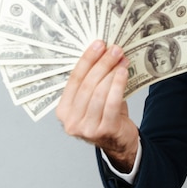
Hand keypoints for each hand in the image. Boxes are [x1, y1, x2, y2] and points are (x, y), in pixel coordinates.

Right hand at [56, 40, 138, 171]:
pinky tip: (123, 73)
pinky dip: (118, 84)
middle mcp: (71, 121)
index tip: (98, 44)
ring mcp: (86, 128)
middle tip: (114, 49)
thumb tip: (104, 51)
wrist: (120, 143)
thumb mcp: (94, 99)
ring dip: (111, 72)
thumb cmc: (106, 116)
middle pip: (87, 85)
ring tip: (121, 59)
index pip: (74, 80)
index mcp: (63, 110)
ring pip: (98, 92)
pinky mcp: (104, 130)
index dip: (86, 60)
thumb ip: (94, 81)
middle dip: (102, 63)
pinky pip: (111, 102)